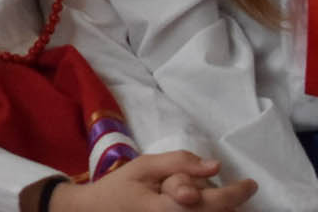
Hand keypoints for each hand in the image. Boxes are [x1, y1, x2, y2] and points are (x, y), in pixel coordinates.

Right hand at [45, 153, 256, 210]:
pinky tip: (186, 202)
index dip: (236, 193)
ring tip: (183, 198)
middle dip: (216, 197)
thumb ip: (179, 163)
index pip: (211, 203)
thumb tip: (216, 166)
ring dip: (209, 206)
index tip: (250, 183)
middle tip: (191, 187)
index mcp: (165, 209)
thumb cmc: (120, 188)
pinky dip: (204, 210)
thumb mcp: (144, 167)